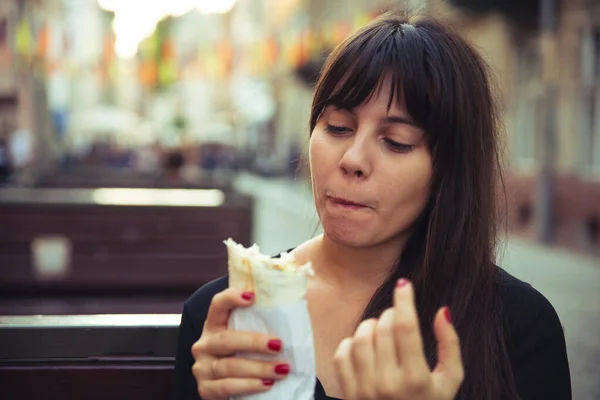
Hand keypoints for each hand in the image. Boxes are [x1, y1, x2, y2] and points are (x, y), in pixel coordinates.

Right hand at [191, 289, 290, 398]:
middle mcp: (205, 344)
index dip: (231, 298)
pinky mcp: (206, 389)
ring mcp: (203, 368)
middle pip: (226, 339)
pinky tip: (267, 384)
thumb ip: (263, 320)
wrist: (231, 389)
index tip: (252, 296)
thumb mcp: (249, 336)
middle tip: (278, 345)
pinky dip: (248, 386)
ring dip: (259, 368)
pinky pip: (227, 387)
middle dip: (254, 342)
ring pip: (230, 366)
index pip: (218, 305)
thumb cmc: (246, 355)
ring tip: (282, 369)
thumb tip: (295, 299)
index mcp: (215, 325)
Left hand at [333, 279, 463, 399]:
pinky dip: (351, 342)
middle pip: (383, 328)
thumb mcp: (449, 383)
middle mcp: (388, 384)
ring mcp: (365, 389)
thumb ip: (450, 346)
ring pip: (361, 337)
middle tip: (396, 318)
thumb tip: (443, 311)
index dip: (404, 300)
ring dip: (371, 325)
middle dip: (390, 314)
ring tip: (381, 331)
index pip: (406, 327)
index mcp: (416, 379)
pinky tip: (364, 347)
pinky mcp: (348, 392)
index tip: (404, 284)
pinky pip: (342, 353)